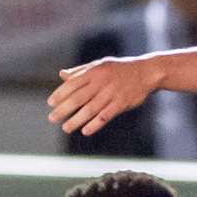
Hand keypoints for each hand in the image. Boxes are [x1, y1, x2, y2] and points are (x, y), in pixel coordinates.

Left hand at [47, 55, 162, 136]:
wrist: (146, 72)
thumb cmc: (120, 69)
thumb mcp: (100, 65)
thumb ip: (80, 71)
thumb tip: (62, 75)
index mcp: (93, 72)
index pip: (72, 84)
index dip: (60, 94)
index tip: (50, 103)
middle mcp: (101, 83)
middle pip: (78, 98)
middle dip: (63, 109)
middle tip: (52, 118)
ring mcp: (111, 94)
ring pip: (90, 109)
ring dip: (76, 120)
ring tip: (66, 128)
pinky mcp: (122, 104)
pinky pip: (106, 116)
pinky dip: (95, 124)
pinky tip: (85, 131)